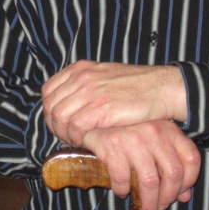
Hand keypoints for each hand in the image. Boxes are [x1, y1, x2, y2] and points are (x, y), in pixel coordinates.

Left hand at [42, 61, 186, 146]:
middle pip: (50, 105)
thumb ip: (84, 84)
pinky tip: (84, 141)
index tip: (58, 123)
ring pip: (59, 116)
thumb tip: (67, 102)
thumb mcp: (104, 75)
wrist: (160, 88)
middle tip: (65, 135)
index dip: (49, 110)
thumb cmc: (135, 86)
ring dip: (63, 133)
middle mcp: (82, 77)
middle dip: (53, 124)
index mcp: (80, 68)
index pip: (47, 90)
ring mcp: (90, 91)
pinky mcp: (101, 108)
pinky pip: (75, 126)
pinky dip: (75, 137)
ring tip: (75, 140)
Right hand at [83, 122, 200, 209]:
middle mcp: (154, 132)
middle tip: (160, 207)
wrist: (93, 116)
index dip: (189, 181)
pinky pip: (123, 179)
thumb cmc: (127, 129)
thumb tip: (184, 195)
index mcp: (168, 129)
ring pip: (150, 181)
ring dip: (149, 202)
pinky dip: (123, 190)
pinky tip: (121, 191)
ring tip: (146, 209)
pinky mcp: (113, 146)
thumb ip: (170, 163)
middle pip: (173, 173)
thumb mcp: (154, 141)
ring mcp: (134, 139)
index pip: (191, 158)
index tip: (180, 193)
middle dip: (168, 197)